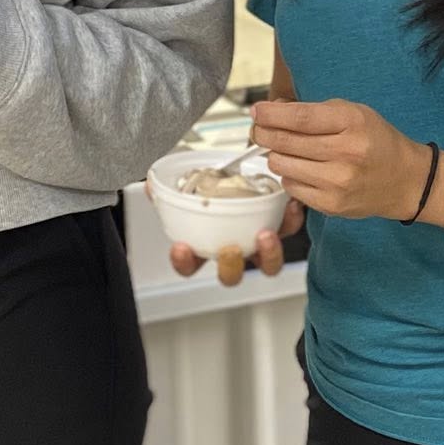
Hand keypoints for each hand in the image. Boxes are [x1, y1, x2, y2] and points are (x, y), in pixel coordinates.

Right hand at [150, 178, 305, 280]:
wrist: (248, 169)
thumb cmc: (215, 185)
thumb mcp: (189, 184)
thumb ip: (169, 187)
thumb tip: (152, 186)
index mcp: (205, 245)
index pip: (189, 266)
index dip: (184, 262)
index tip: (181, 247)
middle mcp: (234, 250)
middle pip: (231, 275)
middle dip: (230, 267)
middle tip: (229, 249)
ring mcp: (259, 244)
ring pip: (268, 265)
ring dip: (268, 254)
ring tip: (264, 234)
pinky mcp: (282, 227)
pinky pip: (290, 230)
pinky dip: (291, 219)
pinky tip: (289, 205)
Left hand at [252, 99, 427, 219]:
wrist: (404, 180)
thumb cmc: (374, 141)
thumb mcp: (352, 113)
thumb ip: (313, 111)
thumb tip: (271, 112)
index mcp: (352, 123)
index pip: (299, 117)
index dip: (271, 114)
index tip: (256, 110)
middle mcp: (346, 153)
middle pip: (285, 141)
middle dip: (264, 133)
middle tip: (259, 129)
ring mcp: (338, 182)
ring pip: (281, 165)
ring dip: (276, 155)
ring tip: (287, 151)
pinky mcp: (331, 204)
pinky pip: (291, 186)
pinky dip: (290, 175)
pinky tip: (302, 169)